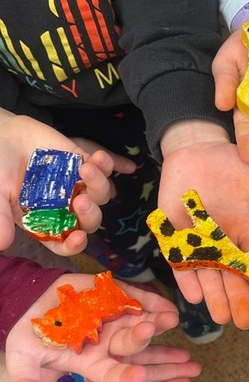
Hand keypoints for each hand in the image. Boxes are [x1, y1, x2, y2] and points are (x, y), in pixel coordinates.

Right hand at [0, 112, 135, 254]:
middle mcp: (64, 207)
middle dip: (90, 214)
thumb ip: (1, 216)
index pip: (64, 243)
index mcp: (45, 222)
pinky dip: (106, 164)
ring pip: (100, 195)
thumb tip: (2, 244)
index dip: (74, 245)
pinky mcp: (83, 163)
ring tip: (86, 168)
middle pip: (89, 221)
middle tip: (81, 201)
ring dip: (99, 184)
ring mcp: (76, 186)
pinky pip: (103, 168)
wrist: (3, 137)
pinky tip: (98, 157)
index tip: (78, 238)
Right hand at [5, 273, 186, 381]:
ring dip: (161, 326)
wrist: (25, 305)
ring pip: (143, 326)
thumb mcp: (22, 362)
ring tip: (174, 322)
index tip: (139, 374)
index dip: (126, 376)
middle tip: (186, 362)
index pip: (114, 375)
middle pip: (138, 352)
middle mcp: (107, 345)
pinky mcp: (113, 297)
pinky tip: (168, 307)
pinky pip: (138, 301)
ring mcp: (113, 320)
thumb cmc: (25, 341)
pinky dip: (153, 303)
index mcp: (90, 365)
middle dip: (164, 360)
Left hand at [159, 121, 248, 327]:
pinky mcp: (174, 235)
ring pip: (208, 274)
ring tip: (222, 318)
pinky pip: (180, 260)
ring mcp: (198, 239)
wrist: (194, 150)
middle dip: (239, 299)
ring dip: (215, 296)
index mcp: (245, 228)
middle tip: (245, 322)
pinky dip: (186, 277)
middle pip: (232, 276)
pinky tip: (195, 296)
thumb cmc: (229, 160)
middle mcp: (223, 240)